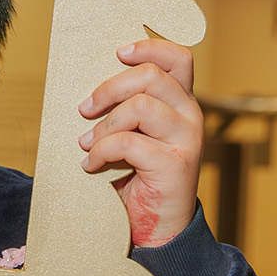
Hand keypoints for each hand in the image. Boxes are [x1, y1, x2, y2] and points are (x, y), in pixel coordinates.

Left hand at [77, 38, 201, 247]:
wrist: (157, 228)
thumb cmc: (137, 176)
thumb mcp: (132, 133)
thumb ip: (125, 108)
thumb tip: (89, 89)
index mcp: (180, 102)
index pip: (178, 58)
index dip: (149, 47)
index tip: (118, 53)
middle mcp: (191, 115)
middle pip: (152, 75)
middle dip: (109, 88)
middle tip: (85, 108)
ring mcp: (188, 139)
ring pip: (141, 106)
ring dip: (104, 125)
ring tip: (87, 143)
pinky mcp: (176, 164)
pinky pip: (129, 142)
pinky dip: (101, 151)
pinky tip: (91, 165)